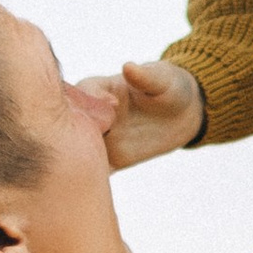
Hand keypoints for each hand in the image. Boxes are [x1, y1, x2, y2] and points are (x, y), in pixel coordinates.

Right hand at [72, 59, 204, 166]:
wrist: (181, 114)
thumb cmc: (169, 86)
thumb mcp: (162, 79)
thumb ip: (145, 76)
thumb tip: (128, 67)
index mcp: (98, 88)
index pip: (83, 92)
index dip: (92, 99)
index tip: (114, 106)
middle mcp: (91, 114)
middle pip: (72, 124)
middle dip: (78, 133)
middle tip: (101, 140)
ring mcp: (98, 138)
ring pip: (78, 150)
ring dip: (80, 159)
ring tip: (95, 167)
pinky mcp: (109, 159)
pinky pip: (94, 169)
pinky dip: (92, 178)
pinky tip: (97, 185)